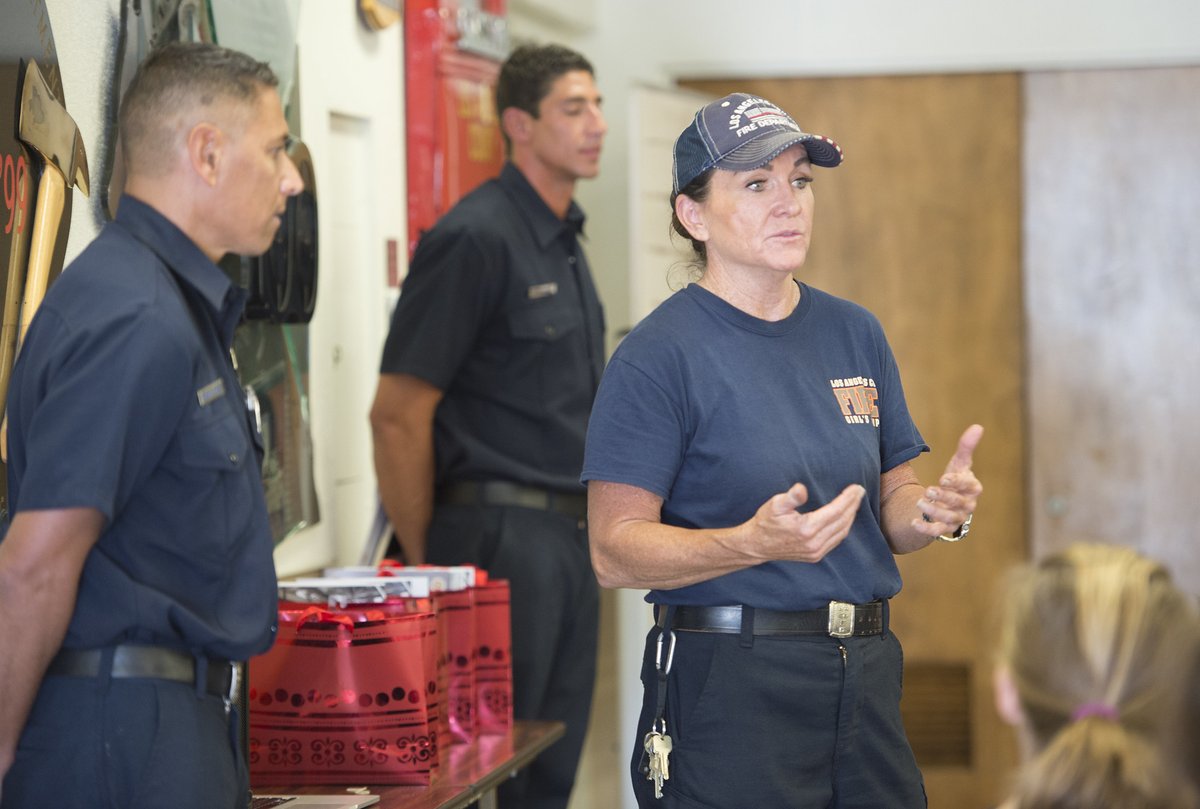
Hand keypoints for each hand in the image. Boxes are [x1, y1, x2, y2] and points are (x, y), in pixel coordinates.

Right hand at [745, 482, 865, 562]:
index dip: (848, 498)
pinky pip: (836, 540)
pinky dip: (844, 527)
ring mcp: (816, 551)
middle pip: (842, 521)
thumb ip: (791, 497)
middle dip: (853, 505)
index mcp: (806, 529)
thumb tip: (802, 488)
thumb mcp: (774, 505)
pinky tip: (845, 518)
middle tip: (860, 491)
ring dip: (851, 516)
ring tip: (855, 502)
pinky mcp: (815, 556)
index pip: (835, 511)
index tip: (856, 488)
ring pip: (842, 532)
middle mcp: (814, 543)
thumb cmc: (765, 522)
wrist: (757, 546)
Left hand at [913, 423, 983, 536]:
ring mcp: (957, 518)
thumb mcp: (959, 464)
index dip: (957, 483)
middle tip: (928, 490)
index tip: (943, 478)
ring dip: (934, 512)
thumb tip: (978, 427)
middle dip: (944, 497)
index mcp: (972, 488)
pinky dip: (926, 529)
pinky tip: (913, 523)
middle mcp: (967, 505)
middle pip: (958, 503)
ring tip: (919, 502)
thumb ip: (966, 448)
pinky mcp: (945, 528)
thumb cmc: (955, 480)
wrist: (947, 503)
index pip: (968, 486)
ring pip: (949, 518)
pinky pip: (937, 532)